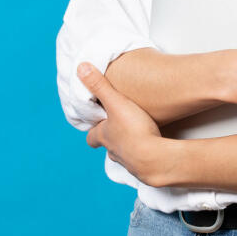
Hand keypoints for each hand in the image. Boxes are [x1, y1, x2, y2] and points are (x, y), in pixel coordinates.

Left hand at [79, 62, 168, 185]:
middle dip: (111, 137)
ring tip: (137, 134)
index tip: (96, 121)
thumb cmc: (133, 129)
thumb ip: (100, 85)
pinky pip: (141, 161)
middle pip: (107, 146)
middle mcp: (113, 151)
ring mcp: (129, 162)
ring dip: (128, 145)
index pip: (91, 136)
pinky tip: (152, 146)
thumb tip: (80, 68)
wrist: (155, 158)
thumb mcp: (116, 102)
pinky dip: (144, 153)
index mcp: (104, 136)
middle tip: (118, 126)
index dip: (92, 129)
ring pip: (124, 154)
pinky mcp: (145, 167)